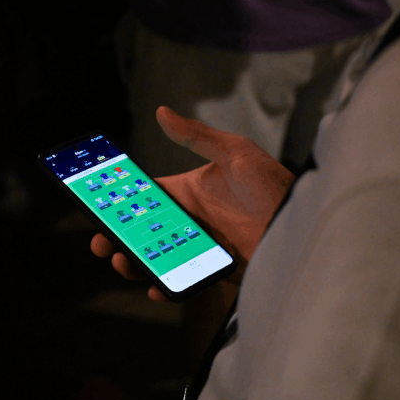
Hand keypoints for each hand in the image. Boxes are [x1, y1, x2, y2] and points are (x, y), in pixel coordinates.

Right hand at [90, 106, 293, 301]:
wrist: (303, 225)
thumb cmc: (273, 185)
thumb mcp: (235, 154)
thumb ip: (197, 137)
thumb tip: (162, 111)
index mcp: (189, 191)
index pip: (145, 196)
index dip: (118, 201)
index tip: (95, 204)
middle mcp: (190, 220)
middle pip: (141, 232)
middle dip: (116, 237)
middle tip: (100, 242)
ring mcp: (199, 247)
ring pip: (154, 258)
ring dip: (133, 263)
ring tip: (123, 262)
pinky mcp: (212, 271)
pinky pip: (180, 281)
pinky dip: (163, 286)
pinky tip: (155, 287)